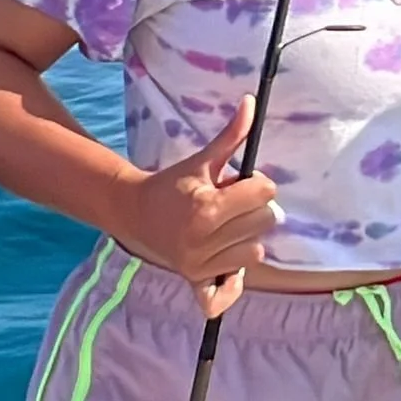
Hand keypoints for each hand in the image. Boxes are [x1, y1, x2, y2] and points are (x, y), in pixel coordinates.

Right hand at [117, 95, 280, 317]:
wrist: (135, 212)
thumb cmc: (175, 184)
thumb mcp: (203, 160)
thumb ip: (232, 135)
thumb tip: (252, 102)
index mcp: (207, 207)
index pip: (266, 193)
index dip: (258, 184)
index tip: (238, 184)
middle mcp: (203, 239)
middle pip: (265, 221)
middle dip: (253, 210)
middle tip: (230, 206)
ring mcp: (198, 265)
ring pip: (255, 253)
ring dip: (247, 240)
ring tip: (225, 229)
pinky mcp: (194, 281)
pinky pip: (222, 298)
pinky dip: (230, 287)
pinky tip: (227, 269)